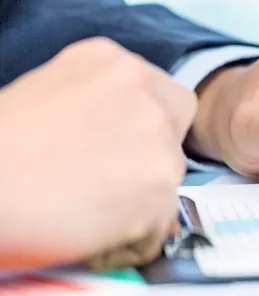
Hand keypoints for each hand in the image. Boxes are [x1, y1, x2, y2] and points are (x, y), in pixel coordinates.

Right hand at [0, 38, 195, 269]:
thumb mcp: (47, 96)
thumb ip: (97, 107)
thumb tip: (122, 143)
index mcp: (109, 60)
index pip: (161, 94)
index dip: (143, 126)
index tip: (119, 147)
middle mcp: (141, 88)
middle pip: (175, 127)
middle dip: (152, 154)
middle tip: (111, 179)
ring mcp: (157, 135)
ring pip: (169, 176)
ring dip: (138, 197)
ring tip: (83, 207)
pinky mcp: (161, 184)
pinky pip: (159, 221)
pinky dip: (131, 234)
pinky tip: (89, 229)